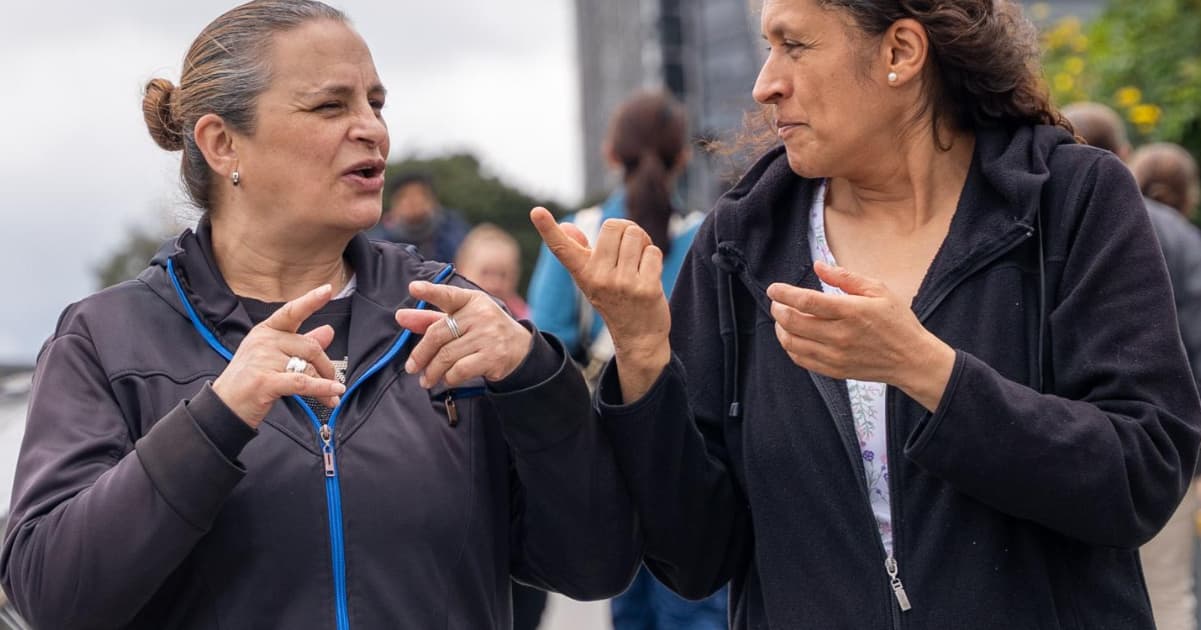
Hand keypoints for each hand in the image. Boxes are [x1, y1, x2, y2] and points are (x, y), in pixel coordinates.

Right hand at [212, 284, 346, 427]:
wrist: (223, 408)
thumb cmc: (248, 381)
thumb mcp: (273, 357)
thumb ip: (302, 344)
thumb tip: (328, 330)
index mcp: (265, 331)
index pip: (291, 312)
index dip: (311, 300)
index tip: (327, 290)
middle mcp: (264, 341)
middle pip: (310, 347)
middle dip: (327, 366)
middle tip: (334, 380)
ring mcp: (263, 360)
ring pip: (308, 367)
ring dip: (325, 383)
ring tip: (332, 396)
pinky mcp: (265, 381)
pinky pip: (302, 382)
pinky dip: (322, 388)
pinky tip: (334, 392)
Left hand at [398, 281, 532, 387]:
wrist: (520, 349)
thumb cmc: (482, 331)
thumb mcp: (460, 320)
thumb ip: (430, 319)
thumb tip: (401, 316)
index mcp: (471, 300)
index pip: (448, 295)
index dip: (430, 291)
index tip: (413, 288)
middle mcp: (481, 314)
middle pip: (438, 335)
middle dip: (421, 354)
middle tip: (411, 367)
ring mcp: (488, 335)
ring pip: (446, 356)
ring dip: (432, 371)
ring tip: (427, 379)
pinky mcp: (493, 356)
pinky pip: (459, 370)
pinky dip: (448, 378)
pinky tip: (446, 379)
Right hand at [530, 206, 669, 401]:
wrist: (638, 337)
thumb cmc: (614, 301)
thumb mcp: (592, 278)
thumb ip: (580, 251)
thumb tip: (567, 226)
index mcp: (582, 273)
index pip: (562, 248)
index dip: (547, 229)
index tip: (536, 211)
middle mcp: (599, 278)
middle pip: (614, 226)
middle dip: (626, 231)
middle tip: (628, 250)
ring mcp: (622, 284)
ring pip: (636, 235)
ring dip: (642, 243)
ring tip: (639, 263)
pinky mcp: (646, 289)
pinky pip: (652, 252)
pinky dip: (654, 258)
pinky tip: (649, 275)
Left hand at [766, 261, 954, 410]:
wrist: (911, 360)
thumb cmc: (897, 321)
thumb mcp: (878, 290)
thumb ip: (845, 277)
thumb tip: (818, 266)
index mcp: (851, 311)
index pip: (807, 301)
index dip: (784, 293)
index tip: (774, 288)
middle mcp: (840, 335)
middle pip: (793, 322)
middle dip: (778, 309)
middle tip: (776, 302)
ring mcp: (835, 356)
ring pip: (792, 343)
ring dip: (780, 328)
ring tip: (782, 318)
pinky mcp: (834, 370)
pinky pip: (801, 359)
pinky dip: (790, 347)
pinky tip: (794, 336)